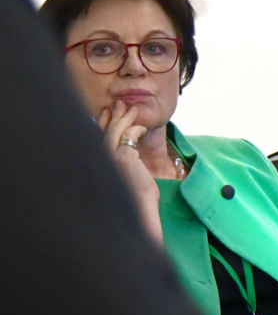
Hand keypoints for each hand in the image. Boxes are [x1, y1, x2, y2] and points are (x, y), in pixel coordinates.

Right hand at [99, 100, 161, 241]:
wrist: (140, 211)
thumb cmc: (138, 199)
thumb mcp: (129, 179)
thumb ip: (125, 164)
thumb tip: (130, 154)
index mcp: (101, 165)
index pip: (98, 139)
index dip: (102, 125)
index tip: (106, 113)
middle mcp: (101, 161)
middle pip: (104, 132)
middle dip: (112, 117)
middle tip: (119, 104)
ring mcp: (110, 158)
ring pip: (115, 132)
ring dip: (124, 118)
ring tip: (132, 109)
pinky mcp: (123, 157)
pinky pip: (128, 136)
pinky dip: (135, 129)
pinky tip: (142, 128)